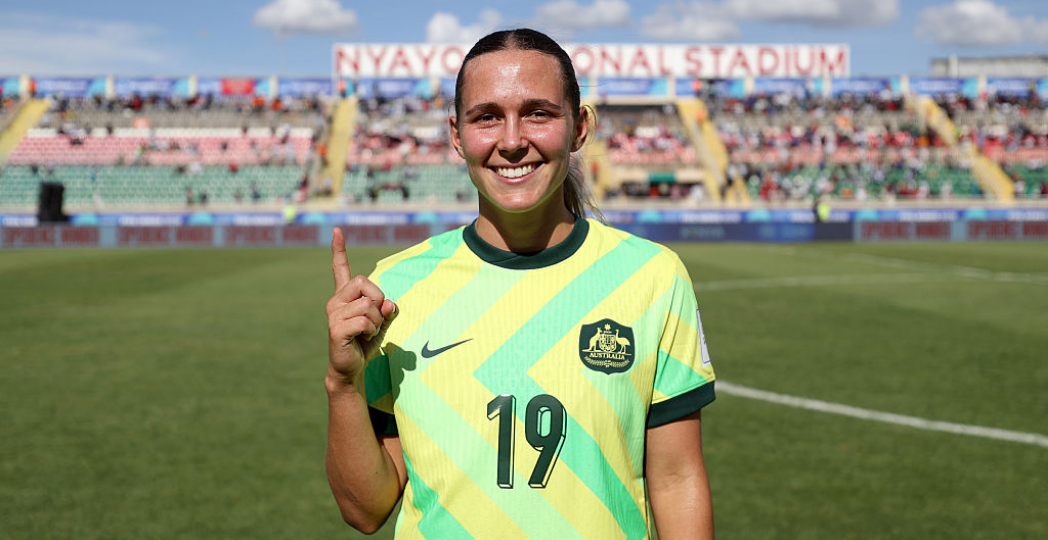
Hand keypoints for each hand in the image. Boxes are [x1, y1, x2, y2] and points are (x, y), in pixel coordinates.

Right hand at [326, 227, 397, 385]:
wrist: (352, 367)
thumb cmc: (365, 342)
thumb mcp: (382, 322)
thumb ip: (388, 309)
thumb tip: (388, 303)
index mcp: (345, 296)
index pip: (340, 268)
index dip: (339, 249)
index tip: (337, 230)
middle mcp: (335, 301)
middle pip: (363, 282)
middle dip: (378, 299)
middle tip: (375, 318)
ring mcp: (334, 314)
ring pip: (368, 304)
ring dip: (377, 320)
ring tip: (369, 331)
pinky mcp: (336, 329)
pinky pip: (365, 321)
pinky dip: (372, 329)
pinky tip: (364, 337)